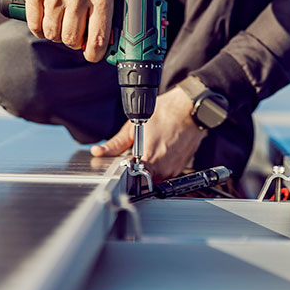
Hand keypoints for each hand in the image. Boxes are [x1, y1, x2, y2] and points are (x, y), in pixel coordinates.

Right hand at [21, 0, 115, 62]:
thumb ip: (110, 13)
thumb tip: (111, 43)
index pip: (97, 39)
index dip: (94, 55)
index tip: (91, 56)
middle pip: (70, 39)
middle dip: (72, 42)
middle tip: (73, 34)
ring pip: (52, 33)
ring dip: (55, 35)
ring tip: (59, 24)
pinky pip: (34, 23)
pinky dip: (39, 28)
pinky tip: (45, 22)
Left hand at [90, 87, 206, 178]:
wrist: (190, 109)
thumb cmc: (166, 113)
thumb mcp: (133, 126)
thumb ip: (115, 144)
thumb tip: (99, 152)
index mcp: (149, 161)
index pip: (131, 180)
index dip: (124, 173)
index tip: (121, 166)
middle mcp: (163, 169)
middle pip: (142, 180)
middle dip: (135, 170)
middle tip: (133, 154)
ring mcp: (173, 170)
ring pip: (154, 177)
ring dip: (148, 168)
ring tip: (148, 149)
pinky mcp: (180, 167)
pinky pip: (165, 172)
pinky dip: (159, 164)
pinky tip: (159, 149)